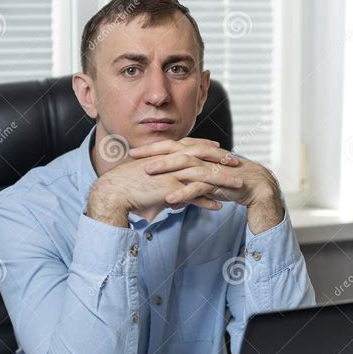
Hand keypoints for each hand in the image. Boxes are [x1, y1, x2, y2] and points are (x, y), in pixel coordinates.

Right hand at [89, 138, 242, 216]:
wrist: (114, 191)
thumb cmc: (128, 185)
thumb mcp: (148, 177)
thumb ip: (161, 179)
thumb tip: (170, 190)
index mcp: (166, 154)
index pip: (190, 146)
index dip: (205, 146)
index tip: (218, 148)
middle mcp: (171, 161)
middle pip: (203, 156)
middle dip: (221, 159)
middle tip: (237, 161)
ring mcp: (172, 174)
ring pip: (204, 174)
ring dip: (223, 180)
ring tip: (238, 186)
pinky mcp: (171, 188)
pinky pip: (194, 194)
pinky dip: (208, 200)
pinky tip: (219, 207)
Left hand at [130, 138, 283, 233]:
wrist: (252, 185)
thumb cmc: (224, 179)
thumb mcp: (201, 175)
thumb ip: (184, 175)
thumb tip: (165, 184)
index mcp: (196, 152)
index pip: (170, 146)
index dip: (151, 148)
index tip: (132, 151)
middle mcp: (201, 156)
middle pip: (173, 150)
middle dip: (152, 152)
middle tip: (132, 156)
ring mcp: (209, 167)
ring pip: (184, 164)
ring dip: (165, 167)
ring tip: (147, 172)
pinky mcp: (217, 181)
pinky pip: (198, 187)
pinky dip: (184, 193)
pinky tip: (171, 200)